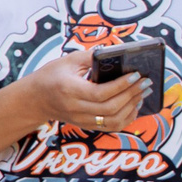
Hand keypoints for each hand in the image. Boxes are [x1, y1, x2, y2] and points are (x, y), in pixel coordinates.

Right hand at [12, 51, 147, 134]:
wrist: (35, 99)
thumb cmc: (52, 76)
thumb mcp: (68, 60)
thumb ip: (92, 57)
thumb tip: (119, 54)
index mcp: (69, 90)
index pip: (100, 93)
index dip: (121, 85)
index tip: (136, 75)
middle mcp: (75, 108)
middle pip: (110, 108)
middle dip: (132, 94)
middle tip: (146, 82)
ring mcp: (80, 120)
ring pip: (113, 121)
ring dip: (132, 107)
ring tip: (143, 92)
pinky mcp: (86, 125)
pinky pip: (111, 127)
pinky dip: (127, 118)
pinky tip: (135, 105)